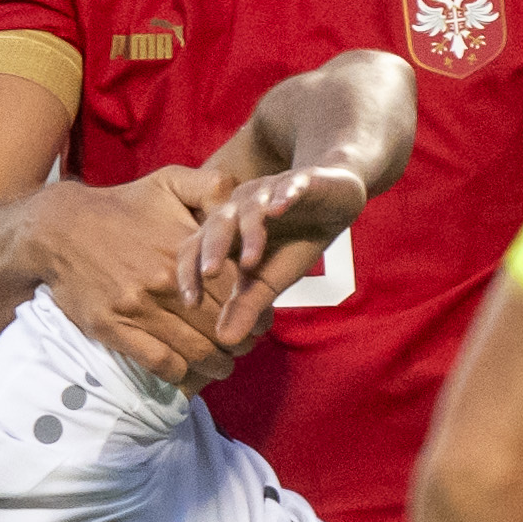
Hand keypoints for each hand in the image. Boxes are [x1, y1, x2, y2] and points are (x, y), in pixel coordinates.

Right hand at [26, 167, 240, 381]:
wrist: (59, 228)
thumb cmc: (121, 206)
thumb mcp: (168, 181)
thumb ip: (212, 185)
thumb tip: (243, 199)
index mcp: (184, 248)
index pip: (236, 290)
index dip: (253, 310)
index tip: (259, 322)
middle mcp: (165, 281)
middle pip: (220, 325)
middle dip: (240, 342)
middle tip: (244, 347)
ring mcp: (138, 307)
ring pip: (195, 350)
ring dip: (217, 365)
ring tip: (224, 366)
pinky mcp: (113, 328)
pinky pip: (160, 362)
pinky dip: (180, 373)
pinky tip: (188, 371)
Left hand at [182, 165, 364, 358]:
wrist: (332, 200)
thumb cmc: (294, 241)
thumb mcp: (270, 279)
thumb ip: (247, 305)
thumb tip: (225, 340)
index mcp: (226, 232)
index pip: (196, 248)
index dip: (190, 273)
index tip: (190, 303)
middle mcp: (240, 208)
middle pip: (218, 224)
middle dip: (213, 248)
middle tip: (209, 274)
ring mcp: (269, 192)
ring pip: (253, 208)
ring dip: (251, 233)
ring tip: (251, 261)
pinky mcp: (301, 181)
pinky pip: (291, 186)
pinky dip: (285, 195)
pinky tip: (282, 208)